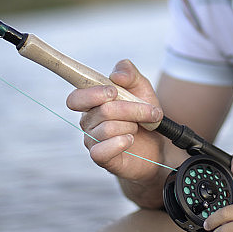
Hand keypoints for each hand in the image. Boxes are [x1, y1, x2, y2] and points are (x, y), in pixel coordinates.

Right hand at [67, 59, 164, 181]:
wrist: (157, 145)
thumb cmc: (144, 115)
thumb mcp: (142, 88)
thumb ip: (129, 73)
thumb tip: (116, 75)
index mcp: (92, 102)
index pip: (75, 98)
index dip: (92, 94)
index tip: (114, 92)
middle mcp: (88, 121)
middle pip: (102, 111)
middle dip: (131, 109)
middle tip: (149, 111)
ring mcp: (92, 140)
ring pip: (108, 128)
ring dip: (131, 125)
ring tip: (138, 127)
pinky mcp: (101, 158)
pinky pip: (102, 151)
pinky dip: (121, 142)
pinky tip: (130, 140)